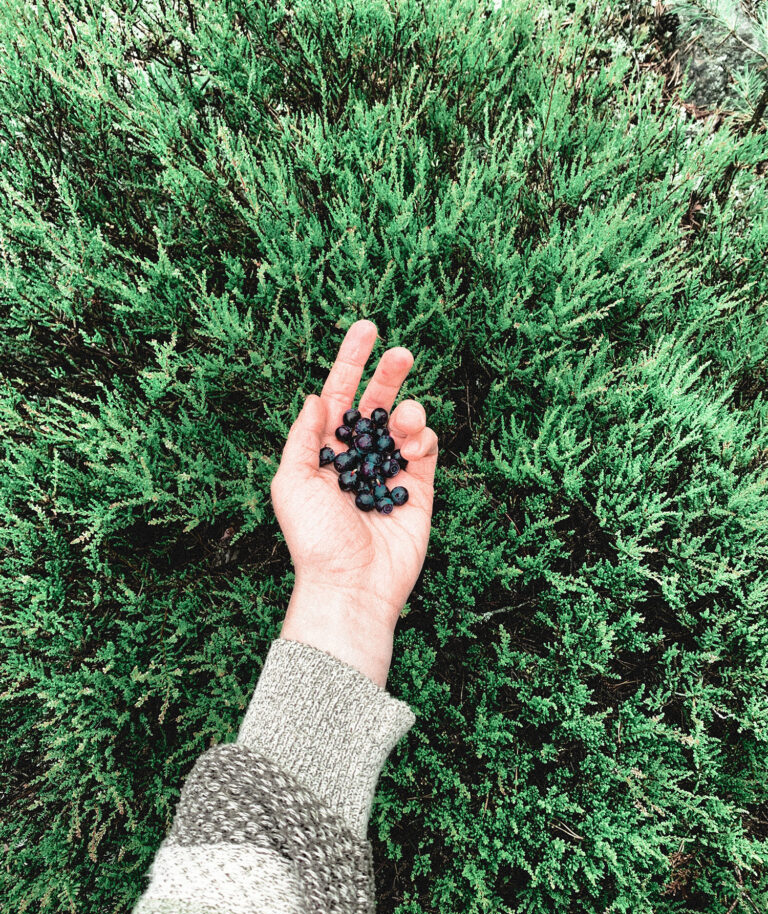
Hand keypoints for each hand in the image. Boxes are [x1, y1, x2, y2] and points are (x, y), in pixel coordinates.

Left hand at [270, 320, 438, 685]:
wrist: (352, 584)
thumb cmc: (313, 537)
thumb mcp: (291, 481)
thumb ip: (304, 436)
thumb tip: (318, 396)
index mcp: (324, 453)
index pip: (339, 396)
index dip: (351, 362)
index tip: (366, 328)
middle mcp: (357, 459)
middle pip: (376, 404)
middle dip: (389, 375)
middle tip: (402, 353)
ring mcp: (389, 473)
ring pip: (404, 424)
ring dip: (407, 411)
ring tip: (404, 420)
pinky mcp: (418, 491)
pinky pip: (425, 451)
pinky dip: (422, 440)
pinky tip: (412, 448)